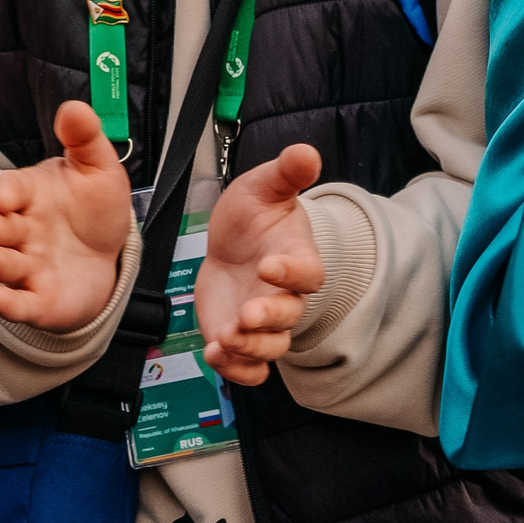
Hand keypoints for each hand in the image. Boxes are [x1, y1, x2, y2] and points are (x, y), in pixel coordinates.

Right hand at [0, 100, 133, 331]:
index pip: (10, 188)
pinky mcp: (37, 299)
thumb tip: (74, 106)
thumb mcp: (97, 168)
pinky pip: (18, 303)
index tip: (5, 195)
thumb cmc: (93, 207)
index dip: (5, 192)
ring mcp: (26, 265)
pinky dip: (8, 304)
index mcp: (31, 195)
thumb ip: (85, 138)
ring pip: (2, 264)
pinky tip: (1, 299)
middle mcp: (21, 230)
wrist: (107, 253)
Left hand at [197, 144, 323, 386]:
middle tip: (246, 314)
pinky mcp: (239, 337)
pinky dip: (235, 370)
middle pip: (290, 317)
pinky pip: (248, 367)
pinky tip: (214, 355)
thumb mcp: (265, 186)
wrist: (232, 241)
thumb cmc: (254, 214)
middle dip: (269, 318)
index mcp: (296, 257)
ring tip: (225, 341)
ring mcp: (262, 321)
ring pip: (271, 348)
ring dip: (250, 350)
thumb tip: (306, 153)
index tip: (269, 265)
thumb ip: (287, 172)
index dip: (293, 273)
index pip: (309, 273)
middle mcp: (284, 295)